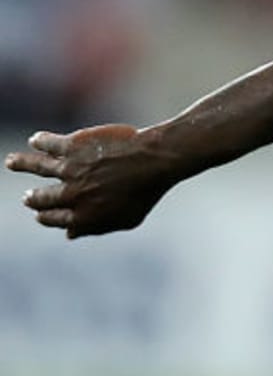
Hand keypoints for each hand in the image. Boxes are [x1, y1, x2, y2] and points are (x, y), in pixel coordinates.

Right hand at [5, 125, 178, 239]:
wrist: (156, 162)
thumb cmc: (146, 192)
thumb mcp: (126, 219)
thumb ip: (95, 227)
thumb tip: (69, 235)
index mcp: (82, 217)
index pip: (53, 219)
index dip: (45, 217)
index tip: (39, 215)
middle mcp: (71, 195)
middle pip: (42, 198)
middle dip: (32, 199)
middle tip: (27, 197)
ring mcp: (70, 170)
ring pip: (36, 167)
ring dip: (21, 164)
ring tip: (11, 162)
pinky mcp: (73, 146)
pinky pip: (49, 144)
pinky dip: (40, 142)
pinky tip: (35, 140)